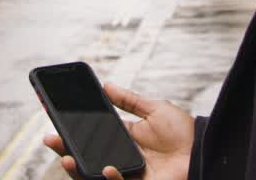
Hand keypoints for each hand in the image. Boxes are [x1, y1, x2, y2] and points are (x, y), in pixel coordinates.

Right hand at [44, 83, 193, 179]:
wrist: (205, 151)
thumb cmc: (185, 132)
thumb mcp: (155, 109)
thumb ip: (130, 100)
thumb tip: (107, 85)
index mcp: (124, 139)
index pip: (92, 135)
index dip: (73, 130)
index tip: (55, 118)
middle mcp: (121, 157)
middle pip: (87, 156)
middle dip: (65, 149)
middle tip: (50, 139)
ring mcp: (128, 174)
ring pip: (95, 174)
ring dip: (78, 168)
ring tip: (66, 156)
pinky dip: (111, 178)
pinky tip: (107, 168)